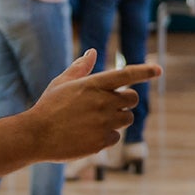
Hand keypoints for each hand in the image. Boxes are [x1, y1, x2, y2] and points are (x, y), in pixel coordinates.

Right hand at [27, 50, 161, 160]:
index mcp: (94, 84)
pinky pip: (116, 137)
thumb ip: (80, 67)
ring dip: (117, 119)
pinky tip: (89, 134)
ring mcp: (104, 123)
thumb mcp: (62, 82)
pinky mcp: (101, 142)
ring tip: (95, 121)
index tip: (158, 69)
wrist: (36, 135)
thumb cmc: (49, 106)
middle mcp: (103, 102)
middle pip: (132, 99)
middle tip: (109, 104)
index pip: (126, 75)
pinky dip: (107, 136)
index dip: (145, 71)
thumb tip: (92, 52)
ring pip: (127, 119)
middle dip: (125, 101)